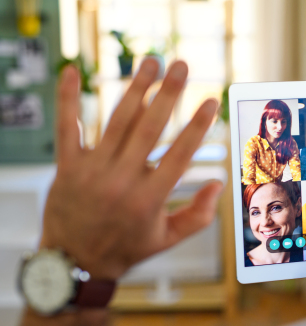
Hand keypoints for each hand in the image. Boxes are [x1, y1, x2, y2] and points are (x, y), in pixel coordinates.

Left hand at [40, 60, 221, 280]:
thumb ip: (198, 215)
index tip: (210, 101)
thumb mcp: (167, 239)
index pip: (179, 155)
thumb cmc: (126, 248)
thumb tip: (218, 184)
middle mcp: (121, 180)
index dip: (197, 126)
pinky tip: (73, 70)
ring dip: (135, 88)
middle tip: (182, 66)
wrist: (74, 262)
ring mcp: (92, 171)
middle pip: (149, 129)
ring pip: (117, 121)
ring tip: (150, 63)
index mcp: (149, 199)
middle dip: (168, 94)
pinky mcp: (67, 166)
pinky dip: (68, 98)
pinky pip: (67, 127)